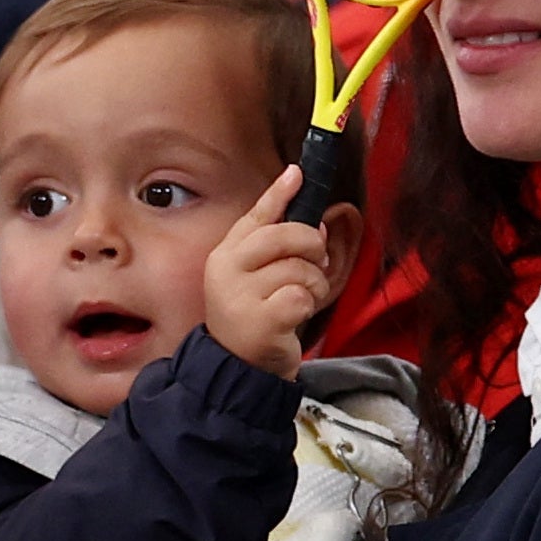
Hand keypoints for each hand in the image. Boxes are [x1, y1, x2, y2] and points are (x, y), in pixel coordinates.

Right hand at [204, 165, 330, 380]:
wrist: (241, 367)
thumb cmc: (257, 313)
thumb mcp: (256, 274)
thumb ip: (274, 239)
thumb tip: (303, 196)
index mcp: (224, 255)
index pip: (256, 216)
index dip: (279, 194)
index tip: (298, 173)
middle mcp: (227, 272)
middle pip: (283, 236)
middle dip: (311, 244)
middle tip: (316, 261)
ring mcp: (241, 297)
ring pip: (299, 268)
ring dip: (313, 283)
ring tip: (301, 297)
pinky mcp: (261, 322)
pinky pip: (301, 296)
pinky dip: (308, 305)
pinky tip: (296, 315)